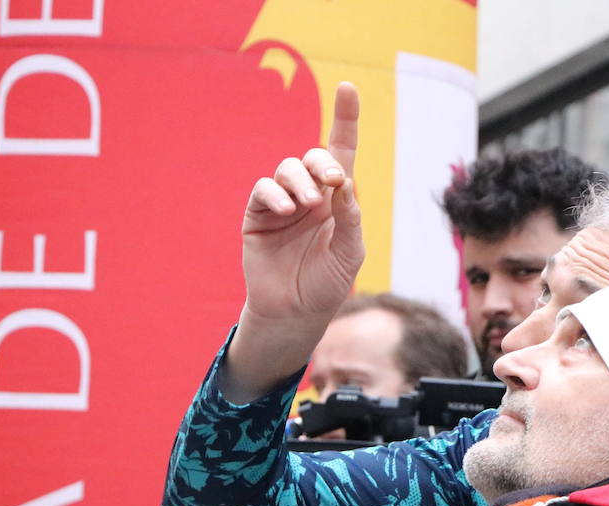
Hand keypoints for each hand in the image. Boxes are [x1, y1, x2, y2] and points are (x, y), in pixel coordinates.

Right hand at [224, 83, 364, 402]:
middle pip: (315, 157)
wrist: (294, 314)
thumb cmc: (326, 284)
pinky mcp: (258, 217)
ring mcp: (282, 204)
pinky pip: (263, 191)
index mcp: (337, 200)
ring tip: (307, 205)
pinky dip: (275, 194)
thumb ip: (350, 216)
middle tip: (333, 183)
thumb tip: (344, 180)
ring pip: (288, 169)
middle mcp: (310, 195)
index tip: (347, 88)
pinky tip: (287, 209)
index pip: (342, 151)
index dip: (344, 118)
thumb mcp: (350, 252)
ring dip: (300, 180)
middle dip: (324, 162)